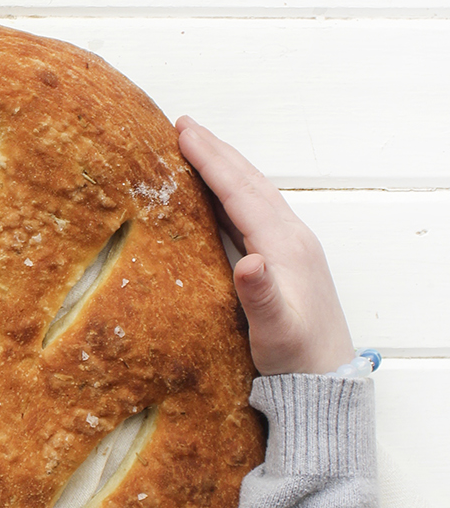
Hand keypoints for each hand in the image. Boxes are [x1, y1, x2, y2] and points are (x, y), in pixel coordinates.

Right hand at [176, 118, 354, 375]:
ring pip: (254, 194)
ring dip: (225, 169)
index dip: (211, 161)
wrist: (325, 382)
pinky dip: (233, 195)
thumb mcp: (276, 332)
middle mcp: (292, 238)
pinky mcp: (288, 262)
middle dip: (216, 152)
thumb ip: (261, 296)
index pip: (241, 192)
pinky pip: (256, 213)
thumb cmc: (297, 359)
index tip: (182, 132)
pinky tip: (219, 198)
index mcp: (285, 246)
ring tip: (198, 150)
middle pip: (249, 183)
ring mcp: (292, 248)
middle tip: (183, 125)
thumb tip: (248, 261)